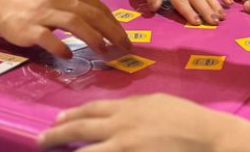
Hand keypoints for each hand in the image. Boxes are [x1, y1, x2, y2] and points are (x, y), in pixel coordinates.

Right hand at [0, 0, 131, 57]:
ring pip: (74, 23)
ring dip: (93, 38)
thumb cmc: (35, 3)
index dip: (114, 24)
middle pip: (92, 14)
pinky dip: (61, 47)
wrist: (1, 3)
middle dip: (112, 32)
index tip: (125, 38)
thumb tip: (107, 26)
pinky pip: (49, 38)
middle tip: (123, 47)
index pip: (98, 7)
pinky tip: (69, 55)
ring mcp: (43, 13)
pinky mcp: (29, 28)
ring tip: (103, 51)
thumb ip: (80, 8)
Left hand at [38, 94, 230, 150]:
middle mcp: (120, 128)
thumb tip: (117, 112)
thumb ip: (134, 107)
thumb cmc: (187, 118)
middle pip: (81, 130)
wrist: (207, 138)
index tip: (56, 120)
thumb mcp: (158, 102)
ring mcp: (124, 149)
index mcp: (128, 108)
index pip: (91, 110)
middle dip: (57, 135)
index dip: (71, 115)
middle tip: (41, 140)